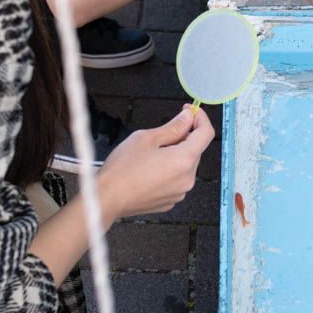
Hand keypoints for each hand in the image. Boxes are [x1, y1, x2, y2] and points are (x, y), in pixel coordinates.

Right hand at [100, 106, 214, 217]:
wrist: (106, 198)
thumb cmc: (121, 170)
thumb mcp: (146, 138)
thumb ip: (173, 127)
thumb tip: (188, 118)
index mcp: (184, 160)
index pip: (206, 133)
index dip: (200, 118)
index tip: (190, 112)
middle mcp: (186, 179)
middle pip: (195, 150)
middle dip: (183, 138)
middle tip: (161, 134)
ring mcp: (179, 192)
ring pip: (185, 166)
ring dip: (175, 155)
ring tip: (150, 155)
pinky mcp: (170, 201)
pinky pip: (176, 180)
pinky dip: (168, 171)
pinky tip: (149, 170)